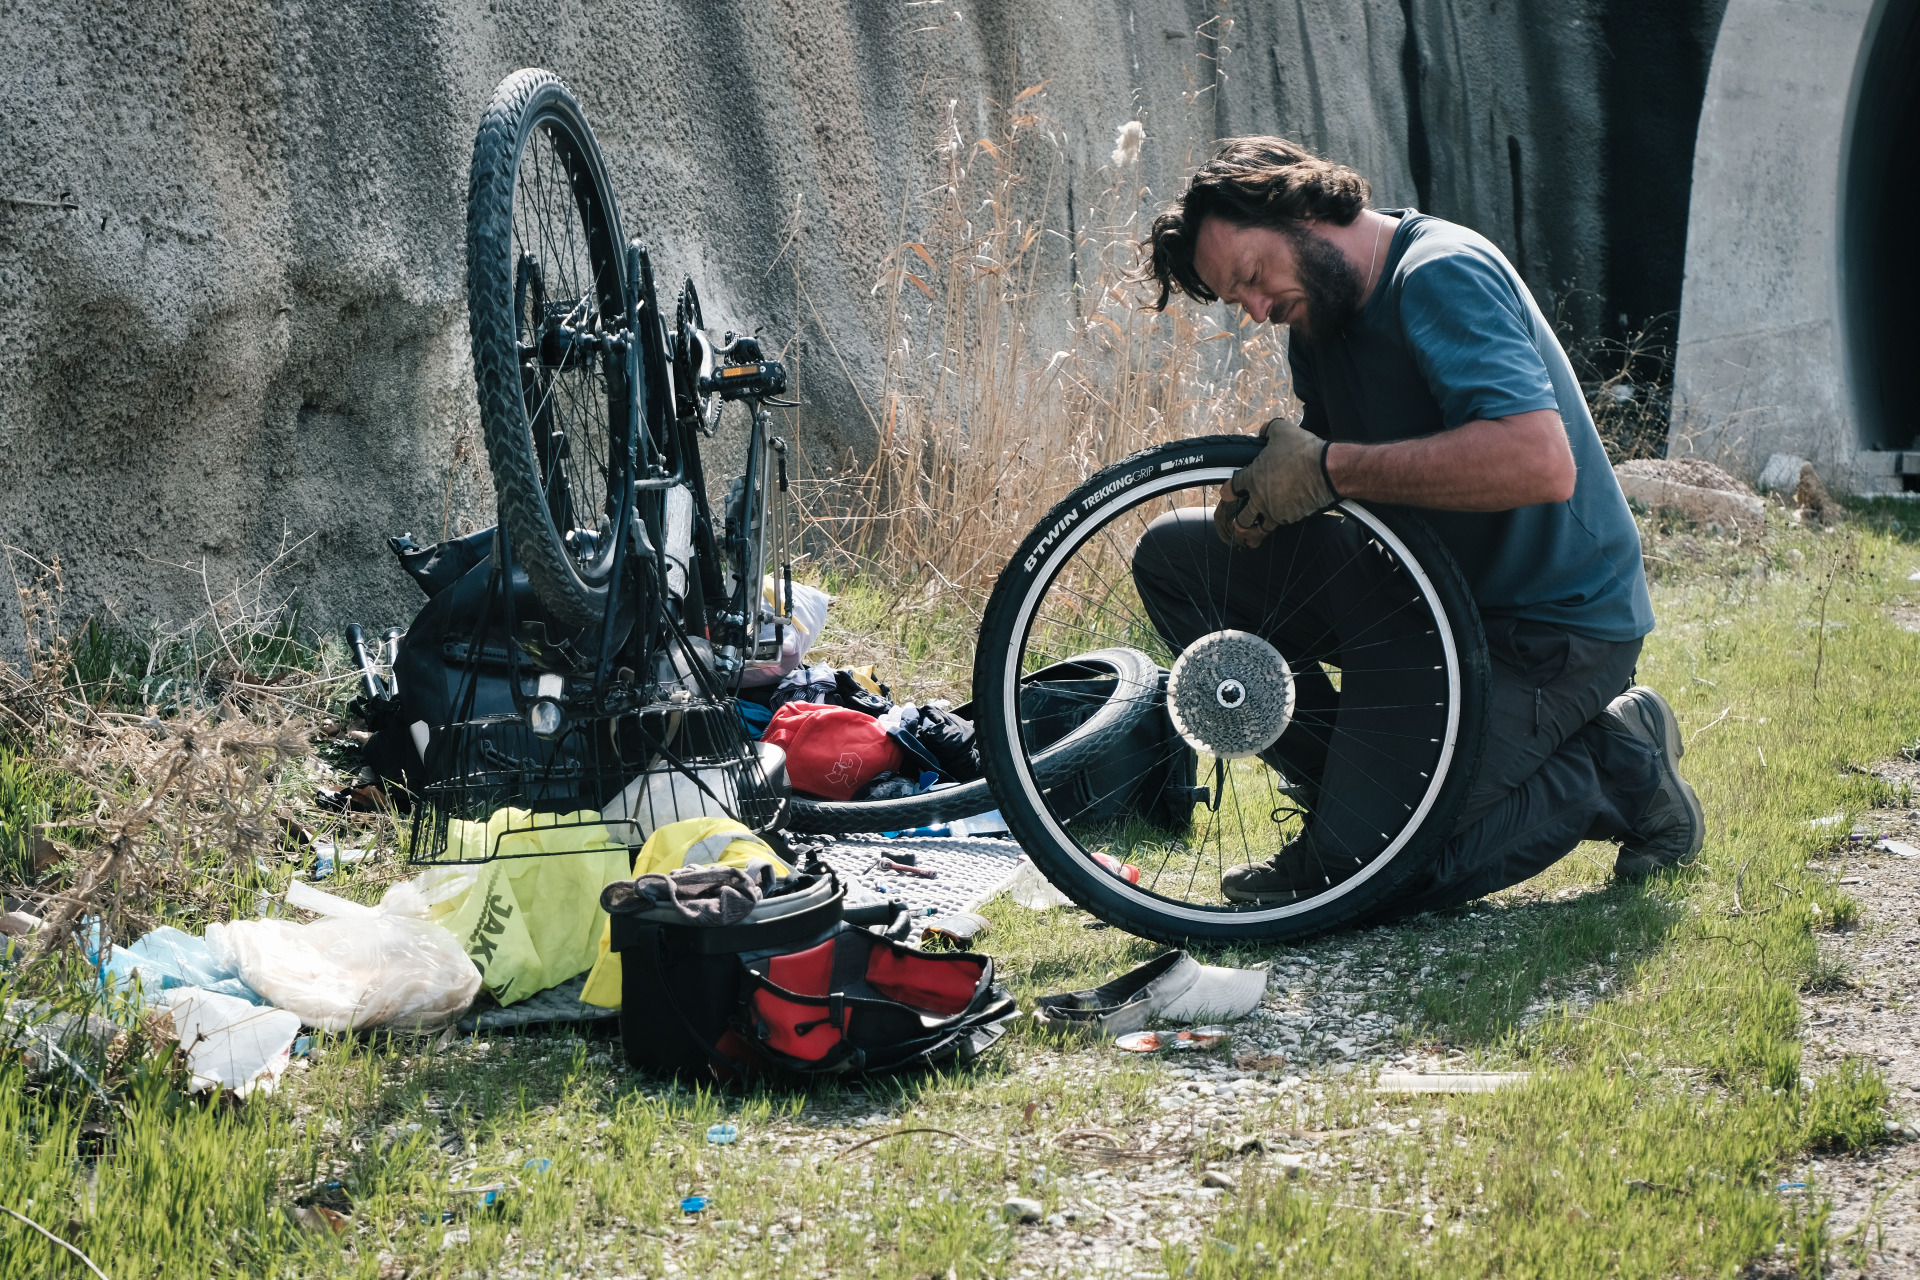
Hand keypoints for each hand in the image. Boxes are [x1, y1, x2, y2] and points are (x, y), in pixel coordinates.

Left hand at [1212, 418, 1336, 546]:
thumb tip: (1264, 430)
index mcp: (1252, 478)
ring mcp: (1275, 511)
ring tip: (1252, 536)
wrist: (1327, 471)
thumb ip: (1269, 429)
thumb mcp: (1282, 430)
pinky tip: (1281, 522)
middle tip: (1237, 524)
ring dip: (1255, 531)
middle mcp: (1260, 498)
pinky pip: (1281, 524)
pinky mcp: (1291, 518)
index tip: (1227, 494)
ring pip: (1260, 528)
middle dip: (1238, 522)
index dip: (1228, 491)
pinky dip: (1279, 523)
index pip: (1232, 488)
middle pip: (1242, 518)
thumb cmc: (1303, 450)